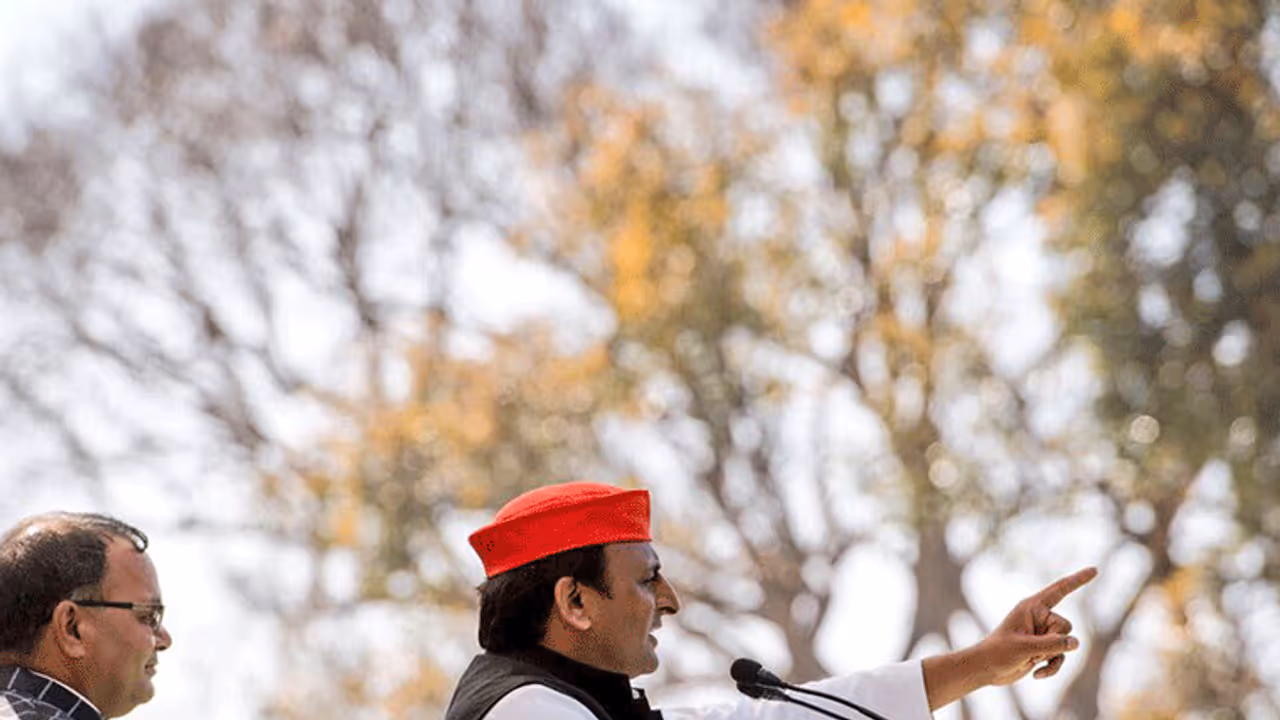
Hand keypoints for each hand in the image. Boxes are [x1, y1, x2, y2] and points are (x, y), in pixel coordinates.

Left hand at [981, 566, 1096, 685]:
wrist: (986, 669)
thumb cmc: (999, 652)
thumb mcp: (1025, 648)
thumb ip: (1052, 645)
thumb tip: (1075, 643)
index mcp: (1031, 607)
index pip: (1059, 590)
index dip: (1077, 580)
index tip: (1095, 570)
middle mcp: (1039, 617)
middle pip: (1066, 626)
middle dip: (1053, 641)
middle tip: (1029, 647)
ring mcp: (1043, 633)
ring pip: (1067, 644)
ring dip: (1051, 656)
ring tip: (1029, 658)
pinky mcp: (1044, 648)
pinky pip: (1061, 656)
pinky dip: (1052, 667)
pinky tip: (1036, 674)